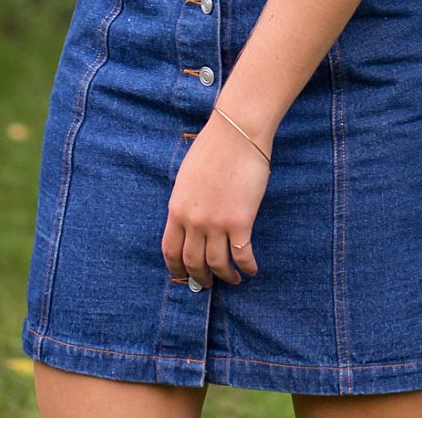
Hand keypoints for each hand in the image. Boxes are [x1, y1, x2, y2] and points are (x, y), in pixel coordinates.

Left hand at [161, 114, 269, 288]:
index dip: (175, 268)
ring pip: (217, 264)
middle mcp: (193, 220)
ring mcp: (217, 223)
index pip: (170, 249)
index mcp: (176, 208)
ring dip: (225, 277)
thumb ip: (185, 203)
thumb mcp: (186, 179)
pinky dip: (247, 267)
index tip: (181, 276)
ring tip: (232, 279)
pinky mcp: (241, 222)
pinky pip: (242, 255)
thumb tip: (189, 224)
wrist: (235, 136)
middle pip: (193, 261)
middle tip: (206, 285)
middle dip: (199, 278)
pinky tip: (251, 270)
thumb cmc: (211, 151)